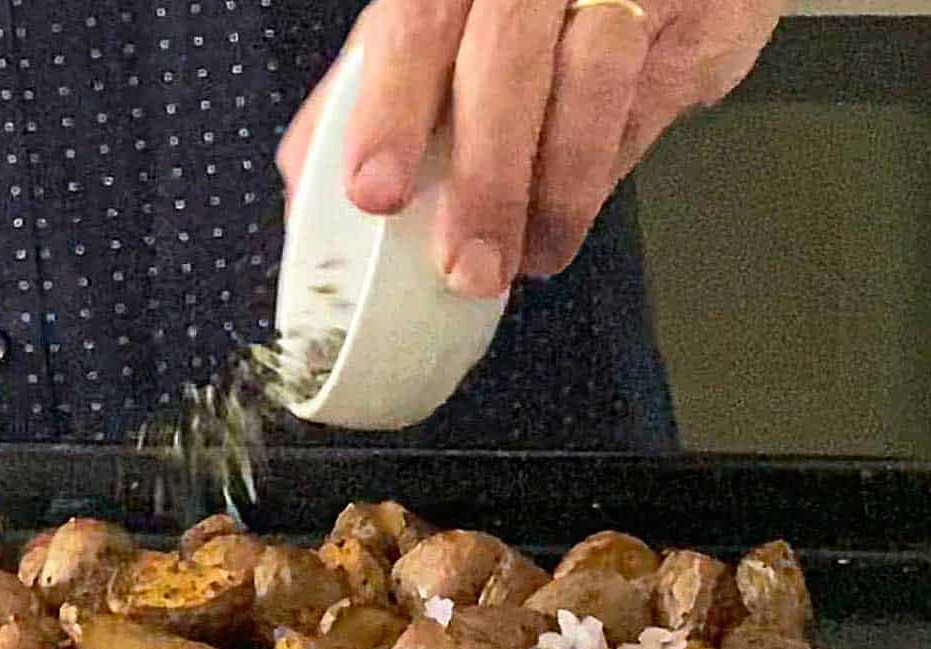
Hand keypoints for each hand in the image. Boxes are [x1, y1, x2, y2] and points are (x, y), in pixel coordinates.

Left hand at [276, 0, 781, 296]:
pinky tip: (574, 214)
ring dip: (555, 194)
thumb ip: (373, 85)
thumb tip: (305, 181)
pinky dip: (603, 172)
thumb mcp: (440, 18)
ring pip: (590, 81)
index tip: (375, 193)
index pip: (415, 19)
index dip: (390, 109)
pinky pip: (647, 102)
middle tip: (467, 269)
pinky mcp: (697, 14)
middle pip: (504, 56)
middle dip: (484, 179)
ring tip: (530, 259)